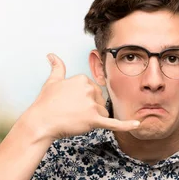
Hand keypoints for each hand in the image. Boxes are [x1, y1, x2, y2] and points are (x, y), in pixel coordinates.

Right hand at [22, 53, 139, 140]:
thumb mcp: (52, 81)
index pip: (94, 91)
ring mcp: (92, 104)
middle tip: (72, 112)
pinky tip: (137, 124)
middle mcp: (90, 89)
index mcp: (83, 78)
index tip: (71, 103)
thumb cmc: (46, 103)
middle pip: (100, 101)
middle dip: (90, 109)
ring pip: (103, 113)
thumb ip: (57, 67)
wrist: (41, 122)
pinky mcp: (94, 119)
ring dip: (93, 119)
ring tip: (75, 119)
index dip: (85, 100)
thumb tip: (51, 55)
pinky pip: (114, 123)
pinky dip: (126, 125)